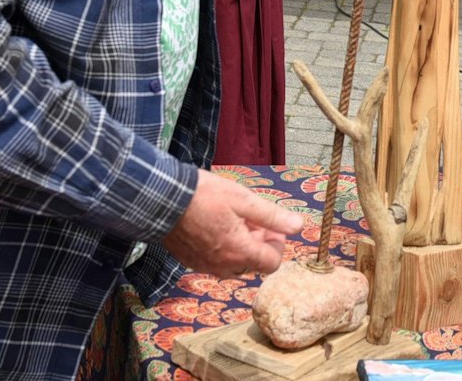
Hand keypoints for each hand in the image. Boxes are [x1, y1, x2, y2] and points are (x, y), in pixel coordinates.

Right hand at [162, 169, 301, 276]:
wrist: (162, 199)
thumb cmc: (204, 195)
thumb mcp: (244, 200)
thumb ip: (273, 216)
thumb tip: (298, 226)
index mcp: (240, 252)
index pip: (272, 263)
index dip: (277, 245)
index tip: (271, 227)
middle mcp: (223, 266)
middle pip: (254, 264)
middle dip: (259, 243)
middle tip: (252, 219)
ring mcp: (205, 266)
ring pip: (234, 264)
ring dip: (240, 246)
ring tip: (233, 220)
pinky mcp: (190, 261)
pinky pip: (215, 262)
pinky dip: (221, 248)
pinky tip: (215, 225)